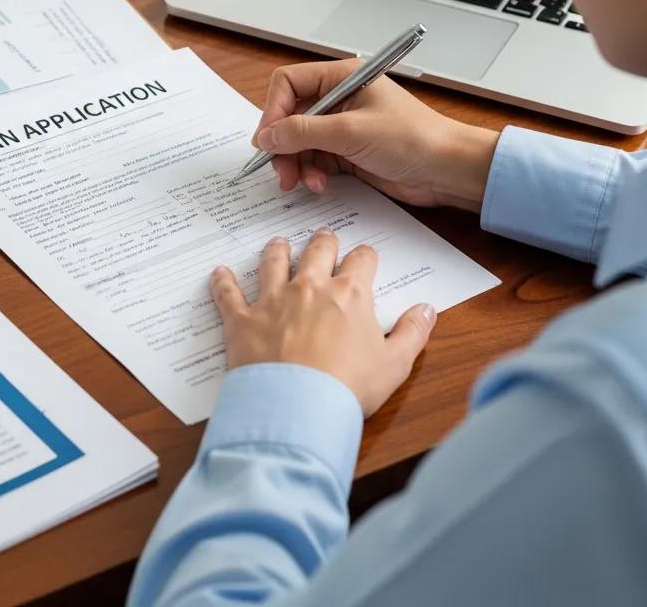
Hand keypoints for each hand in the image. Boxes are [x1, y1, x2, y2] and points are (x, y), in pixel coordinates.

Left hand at [211, 230, 434, 416]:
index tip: (365, 258)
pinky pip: (228, 293)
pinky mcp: (242, 320)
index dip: (365, 257)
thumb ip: (413, 332)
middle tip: (324, 239)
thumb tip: (427, 308)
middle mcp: (309, 287)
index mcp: (349, 294)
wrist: (298, 408)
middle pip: (317, 252)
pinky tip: (219, 272)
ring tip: (277, 243)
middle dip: (323, 243)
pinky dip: (222, 281)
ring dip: (276, 251)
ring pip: (273, 263)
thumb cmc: (349, 388)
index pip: (361, 260)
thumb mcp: (395, 364)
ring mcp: (273, 300)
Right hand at [253, 59, 498, 209]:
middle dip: (282, 144)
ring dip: (296, 163)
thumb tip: (266, 136)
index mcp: (340, 78)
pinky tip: (320, 185)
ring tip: (303, 182)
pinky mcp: (346, 152)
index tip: (268, 139)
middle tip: (281, 170)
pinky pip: (314, 160)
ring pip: (298, 142)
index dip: (273, 110)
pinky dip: (311, 173)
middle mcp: (338, 99)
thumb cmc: (413, 138)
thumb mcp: (350, 131)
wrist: (447, 170)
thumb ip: (303, 132)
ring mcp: (341, 126)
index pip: (288, 84)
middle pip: (289, 116)